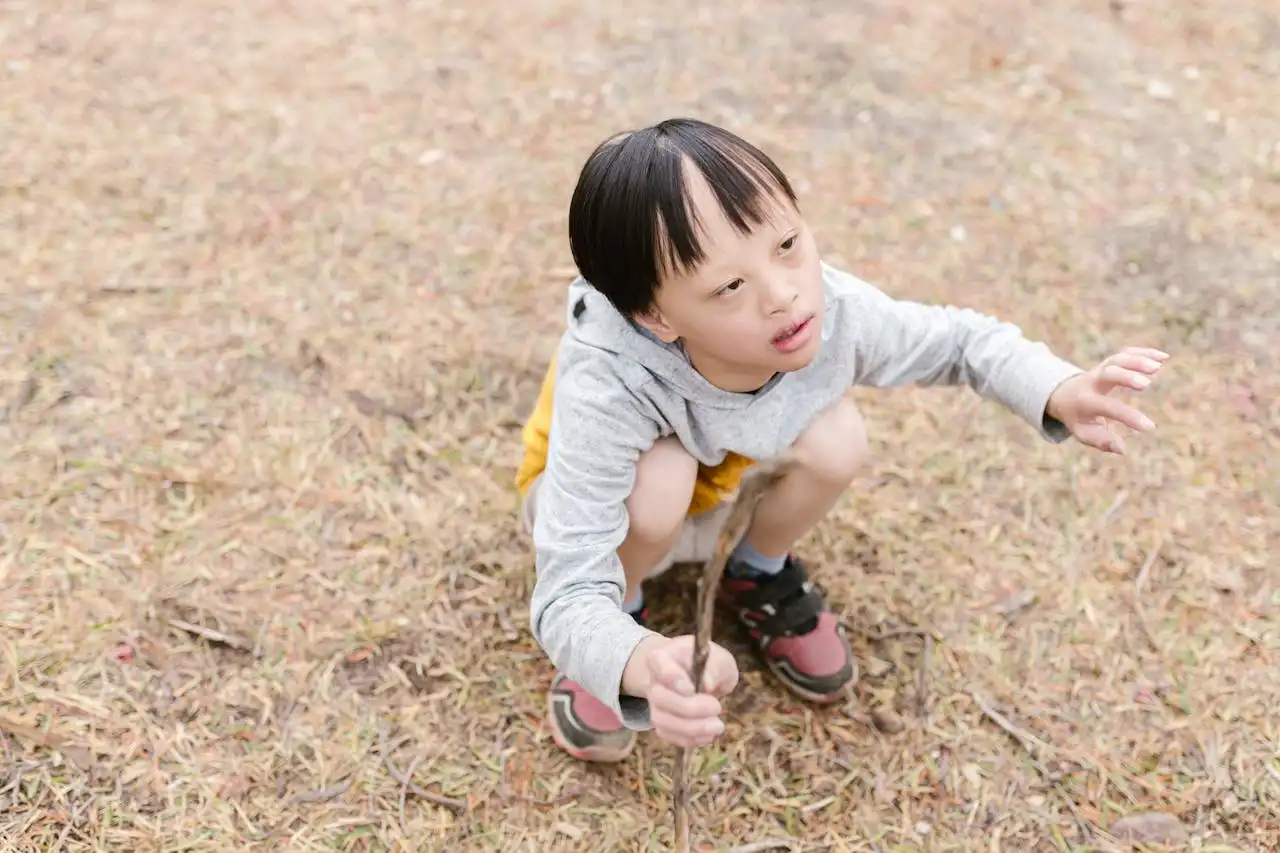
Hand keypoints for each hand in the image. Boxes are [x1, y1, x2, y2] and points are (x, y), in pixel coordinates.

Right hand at [622, 635, 738, 747]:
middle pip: (660, 697)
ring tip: (717, 726)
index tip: (693, 689)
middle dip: (689, 708)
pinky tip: (708, 735)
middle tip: (717, 707)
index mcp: (663, 657)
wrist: (697, 676)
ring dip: (691, 729)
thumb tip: (707, 685)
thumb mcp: (719, 659)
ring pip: (662, 721)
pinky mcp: (662, 723)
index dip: (674, 679)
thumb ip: (715, 667)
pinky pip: (669, 736)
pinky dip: (689, 739)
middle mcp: (653, 681)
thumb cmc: (707, 664)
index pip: (659, 664)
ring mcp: (655, 704)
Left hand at [1046, 346, 1168, 454]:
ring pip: (1117, 360)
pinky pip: (1125, 353)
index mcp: (1086, 402)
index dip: (1128, 416)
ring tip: (1158, 366)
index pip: (1108, 407)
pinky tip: (1163, 357)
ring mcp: (1101, 369)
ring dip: (1137, 360)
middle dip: (1125, 376)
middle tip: (1146, 383)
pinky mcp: (1110, 362)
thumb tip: (1122, 450)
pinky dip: (1143, 352)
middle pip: (1107, 374)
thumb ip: (1101, 441)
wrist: (1063, 394)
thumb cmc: (1077, 418)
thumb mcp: (1083, 432)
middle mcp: (1092, 382)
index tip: (1150, 427)